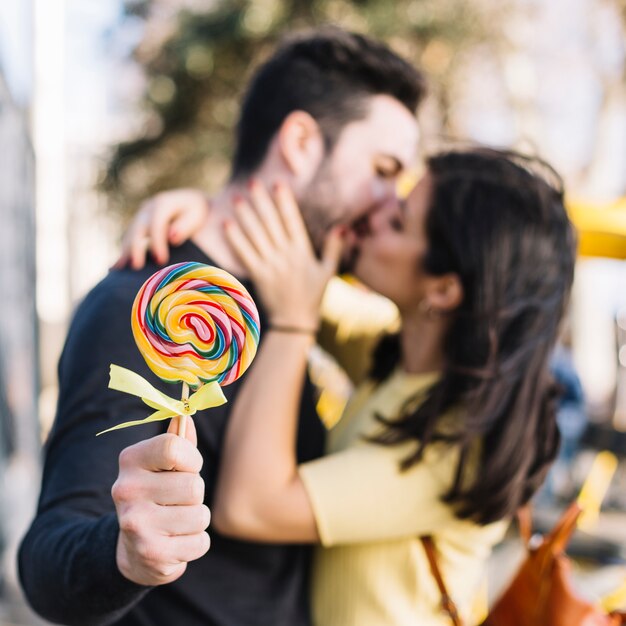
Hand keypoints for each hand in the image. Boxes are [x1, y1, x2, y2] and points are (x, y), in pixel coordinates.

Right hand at [112, 417, 210, 585]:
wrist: (133, 550)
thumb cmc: (158, 495)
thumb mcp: (163, 465)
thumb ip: (178, 440)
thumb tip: (187, 414)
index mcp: (130, 460)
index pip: (174, 447)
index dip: (191, 459)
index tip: (187, 467)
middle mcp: (126, 491)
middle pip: (193, 485)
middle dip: (196, 494)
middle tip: (177, 500)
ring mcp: (136, 525)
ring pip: (200, 515)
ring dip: (197, 519)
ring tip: (177, 521)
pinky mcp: (151, 554)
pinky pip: (201, 542)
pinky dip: (196, 543)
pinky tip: (175, 541)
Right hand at [114, 189, 210, 269]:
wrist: (190, 202)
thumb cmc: (196, 211)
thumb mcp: (196, 214)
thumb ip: (185, 225)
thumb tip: (172, 237)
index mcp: (163, 203)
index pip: (156, 222)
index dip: (157, 242)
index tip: (161, 261)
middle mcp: (148, 207)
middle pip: (138, 228)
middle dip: (136, 248)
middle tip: (137, 266)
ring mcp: (140, 216)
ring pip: (130, 234)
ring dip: (126, 252)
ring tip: (122, 270)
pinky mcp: (137, 225)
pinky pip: (128, 239)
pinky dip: (124, 253)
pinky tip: (117, 268)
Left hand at [225, 181, 343, 328]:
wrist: (295, 321)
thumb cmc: (313, 296)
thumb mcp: (328, 272)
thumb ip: (334, 248)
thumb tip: (342, 227)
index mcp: (302, 252)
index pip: (293, 221)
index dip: (285, 202)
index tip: (278, 184)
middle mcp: (285, 256)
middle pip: (271, 223)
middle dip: (261, 201)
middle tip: (253, 183)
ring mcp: (270, 265)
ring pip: (256, 235)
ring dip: (245, 215)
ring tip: (237, 197)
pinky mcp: (257, 275)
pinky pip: (244, 253)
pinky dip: (235, 238)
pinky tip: (227, 223)